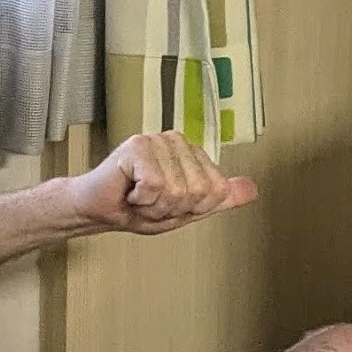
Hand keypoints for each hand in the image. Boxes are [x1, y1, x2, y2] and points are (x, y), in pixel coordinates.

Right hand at [70, 132, 258, 239]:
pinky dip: (141, 200)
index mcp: (192, 154)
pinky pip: (155, 186)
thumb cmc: (137, 208)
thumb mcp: (187, 209)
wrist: (99, 210)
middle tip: (151, 202)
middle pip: (198, 191)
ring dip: (154, 206)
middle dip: (172, 209)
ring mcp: (158, 141)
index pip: (216, 190)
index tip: (169, 204)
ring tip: (140, 197)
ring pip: (177, 191)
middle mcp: (178, 142)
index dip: (192, 209)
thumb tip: (252, 190)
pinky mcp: (138, 147)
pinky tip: (130, 190)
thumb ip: (218, 199)